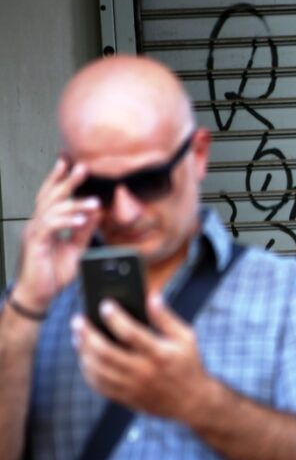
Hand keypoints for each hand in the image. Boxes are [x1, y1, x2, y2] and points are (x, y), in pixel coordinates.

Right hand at [15, 159, 101, 310]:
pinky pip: (50, 226)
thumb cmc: (53, 274)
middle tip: (82, 167)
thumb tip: (97, 211)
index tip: (70, 164)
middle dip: (66, 181)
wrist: (39, 295)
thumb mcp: (77, 249)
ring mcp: (34, 232)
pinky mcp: (35, 243)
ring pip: (52, 209)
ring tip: (93, 202)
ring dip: (74, 204)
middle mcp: (38, 224)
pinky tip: (81, 220)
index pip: (52, 196)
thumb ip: (85, 230)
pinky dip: (66, 221)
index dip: (59, 179)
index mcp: (46, 223)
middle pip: (51, 196)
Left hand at [71, 293, 216, 420]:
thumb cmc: (188, 364)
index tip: (105, 305)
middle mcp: (144, 372)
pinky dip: (87, 369)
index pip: (131, 334)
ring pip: (97, 369)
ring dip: (83, 351)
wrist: (191, 401)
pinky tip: (85, 356)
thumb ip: (166, 318)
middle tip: (78, 320)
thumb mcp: (186, 338)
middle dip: (88, 334)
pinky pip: (98, 385)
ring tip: (78, 336)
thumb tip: (151, 297)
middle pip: (106, 353)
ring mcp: (132, 386)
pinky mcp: (125, 397)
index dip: (115, 317)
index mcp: (160, 354)